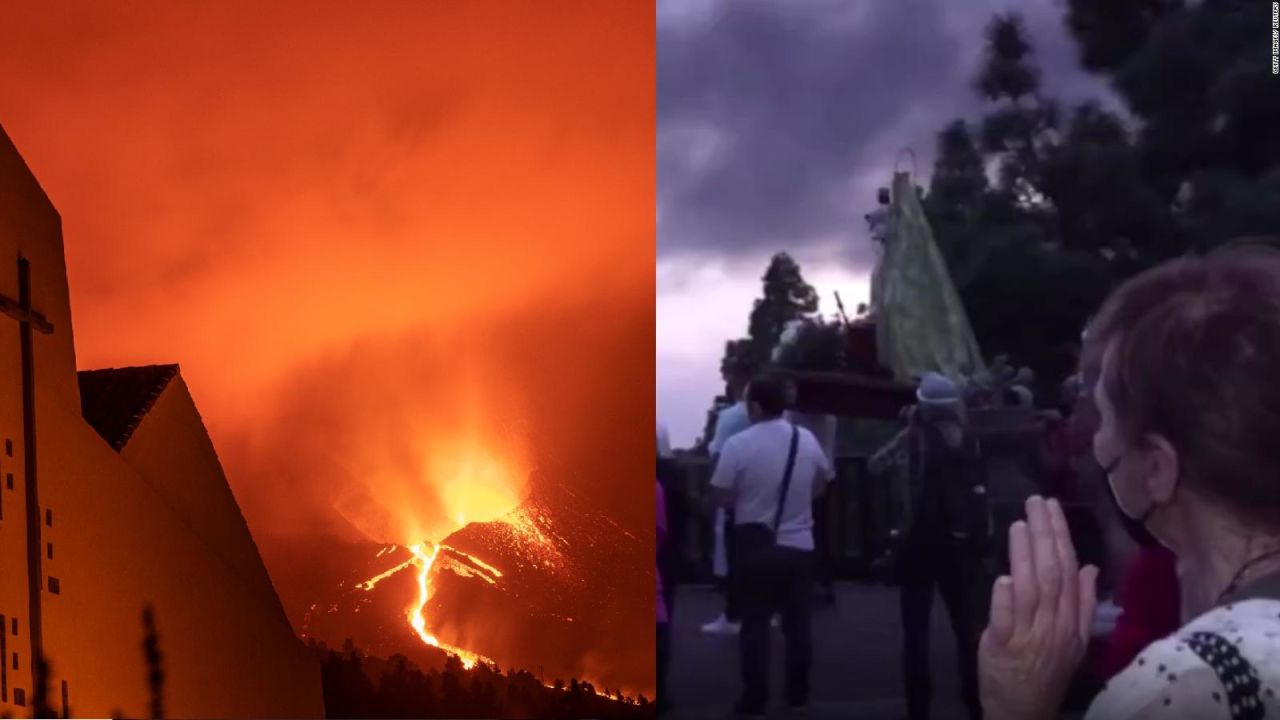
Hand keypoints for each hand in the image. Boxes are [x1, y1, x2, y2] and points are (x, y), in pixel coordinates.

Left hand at [978, 496, 1097, 719]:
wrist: (1024, 712)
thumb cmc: (1044, 670)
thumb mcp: (1072, 641)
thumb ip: (1081, 604)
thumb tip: (1089, 566)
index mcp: (1070, 622)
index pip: (1068, 571)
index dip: (1061, 538)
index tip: (1053, 508)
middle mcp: (1053, 627)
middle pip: (1051, 575)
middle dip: (1045, 536)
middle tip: (1035, 503)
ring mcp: (1028, 637)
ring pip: (1030, 592)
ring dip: (1025, 557)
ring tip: (1019, 525)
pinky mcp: (1001, 649)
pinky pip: (1005, 622)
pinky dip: (1005, 599)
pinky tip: (1004, 576)